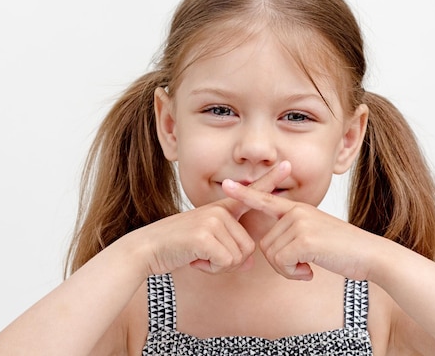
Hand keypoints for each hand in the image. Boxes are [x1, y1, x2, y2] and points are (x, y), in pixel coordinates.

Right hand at [140, 161, 291, 275]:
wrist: (146, 249)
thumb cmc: (176, 246)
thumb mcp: (207, 245)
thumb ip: (230, 250)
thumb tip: (250, 263)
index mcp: (221, 210)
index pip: (251, 193)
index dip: (271, 180)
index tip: (288, 165)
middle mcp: (220, 211)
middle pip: (248, 248)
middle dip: (228, 260)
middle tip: (203, 253)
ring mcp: (212, 221)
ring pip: (238, 257)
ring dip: (219, 265)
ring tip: (197, 253)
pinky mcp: (205, 235)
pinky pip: (225, 262)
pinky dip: (211, 268)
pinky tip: (194, 258)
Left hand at [222, 177, 375, 281]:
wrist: (371, 255)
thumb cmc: (345, 250)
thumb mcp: (317, 235)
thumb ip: (295, 235)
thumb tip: (273, 249)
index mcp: (299, 209)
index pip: (266, 200)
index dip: (245, 194)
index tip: (227, 185)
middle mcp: (297, 212)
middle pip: (265, 245)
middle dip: (281, 263)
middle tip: (304, 265)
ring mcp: (300, 223)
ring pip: (272, 256)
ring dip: (289, 270)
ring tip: (311, 265)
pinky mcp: (304, 238)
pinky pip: (282, 263)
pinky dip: (294, 273)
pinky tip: (311, 270)